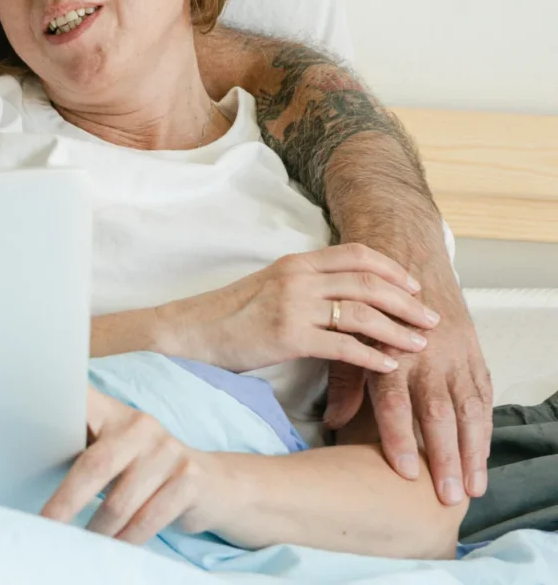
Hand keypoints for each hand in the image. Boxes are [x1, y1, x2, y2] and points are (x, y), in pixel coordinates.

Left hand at [40, 389, 214, 544]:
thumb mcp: (116, 450)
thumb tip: (29, 471)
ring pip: (121, 502)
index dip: (54, 405)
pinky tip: (115, 547)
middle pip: (95, 465)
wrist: (214, 484)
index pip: (79, 401)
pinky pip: (148, 519)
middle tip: (46, 525)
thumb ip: (84, 451)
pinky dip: (127, 539)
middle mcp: (141, 426)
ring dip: (98, 530)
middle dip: (67, 501)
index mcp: (113, 412)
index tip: (25, 416)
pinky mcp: (189, 480)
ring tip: (83, 544)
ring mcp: (168, 451)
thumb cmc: (144, 470)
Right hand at [160, 243, 440, 373]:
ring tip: (420, 345)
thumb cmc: (228, 316)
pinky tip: (388, 367)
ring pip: (362, 313)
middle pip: (367, 282)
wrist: (189, 333)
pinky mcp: (287, 336)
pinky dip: (371, 356)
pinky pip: (343, 346)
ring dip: (397, 330)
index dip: (391, 269)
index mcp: (295, 262)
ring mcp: (292, 305)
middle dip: (406, 301)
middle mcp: (297, 277)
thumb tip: (342, 297)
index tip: (414, 286)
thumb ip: (304, 286)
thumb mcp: (269, 288)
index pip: (356, 254)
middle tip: (431, 318)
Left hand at [324, 263, 492, 506]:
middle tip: (448, 497)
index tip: (405, 474)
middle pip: (437, 413)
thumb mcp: (348, 336)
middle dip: (444, 457)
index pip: (395, 403)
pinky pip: (483, 394)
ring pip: (468, 408)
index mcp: (388, 352)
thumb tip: (332, 422)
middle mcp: (425, 356)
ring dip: (473, 451)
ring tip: (474, 487)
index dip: (400, 439)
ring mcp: (453, 355)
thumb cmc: (367, 305)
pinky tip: (483, 455)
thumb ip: (344, 380)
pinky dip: (486, 426)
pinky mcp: (473, 352)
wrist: (406, 258)